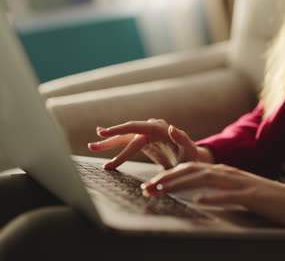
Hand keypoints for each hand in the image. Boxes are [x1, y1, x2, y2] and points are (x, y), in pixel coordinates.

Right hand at [87, 119, 212, 169]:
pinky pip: (127, 138)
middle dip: (112, 138)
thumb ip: (182, 139)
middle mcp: (152, 127)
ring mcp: (147, 133)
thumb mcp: (189, 150)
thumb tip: (171, 127)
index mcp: (160, 129)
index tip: (107, 143)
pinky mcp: (144, 140)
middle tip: (95, 142)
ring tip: (92, 146)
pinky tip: (102, 135)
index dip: (122, 135)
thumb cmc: (191, 157)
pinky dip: (115, 137)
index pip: (137, 131)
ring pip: (125, 136)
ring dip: (109, 141)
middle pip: (128, 132)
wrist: (191, 158)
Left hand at [141, 162, 284, 225]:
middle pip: (193, 170)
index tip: (151, 185)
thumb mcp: (237, 190)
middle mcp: (229, 173)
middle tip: (148, 187)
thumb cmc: (265, 198)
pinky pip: (229, 196)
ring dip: (182, 184)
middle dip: (168, 178)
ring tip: (163, 190)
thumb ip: (218, 188)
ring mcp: (240, 183)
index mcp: (224, 171)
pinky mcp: (252, 197)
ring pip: (206, 179)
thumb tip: (195, 193)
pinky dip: (212, 198)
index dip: (169, 175)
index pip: (191, 169)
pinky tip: (198, 201)